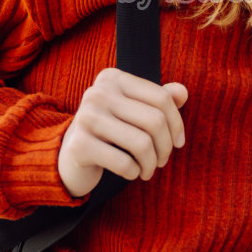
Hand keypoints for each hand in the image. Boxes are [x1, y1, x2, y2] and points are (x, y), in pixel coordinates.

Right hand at [58, 68, 188, 197]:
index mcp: (113, 79)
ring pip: (142, 144)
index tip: (178, 143)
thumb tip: (183, 92)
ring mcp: (86, 118)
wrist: (69, 157)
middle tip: (162, 160)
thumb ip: (158, 100)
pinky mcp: (79, 145)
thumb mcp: (133, 112)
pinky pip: (124, 163)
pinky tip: (131, 173)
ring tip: (147, 170)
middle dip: (165, 147)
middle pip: (154, 121)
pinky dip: (134, 172)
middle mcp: (97, 93)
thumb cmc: (109, 132)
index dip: (177, 124)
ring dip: (151, 164)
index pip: (161, 98)